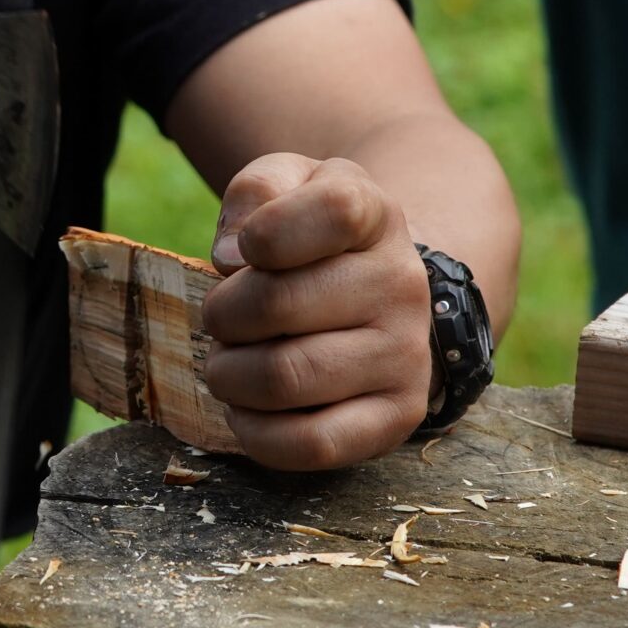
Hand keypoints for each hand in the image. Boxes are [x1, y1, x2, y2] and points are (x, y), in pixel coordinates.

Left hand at [201, 153, 432, 469]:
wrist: (379, 294)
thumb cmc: (311, 237)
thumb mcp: (288, 184)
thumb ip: (255, 191)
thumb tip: (230, 257)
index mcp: (375, 216)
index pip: (333, 210)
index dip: (264, 232)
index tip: (247, 248)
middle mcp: (402, 284)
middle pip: (277, 304)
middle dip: (222, 315)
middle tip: (223, 319)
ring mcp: (405, 355)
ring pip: (284, 378)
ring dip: (230, 374)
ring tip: (233, 361)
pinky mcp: (396, 417)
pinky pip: (311, 444)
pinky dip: (255, 433)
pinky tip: (248, 408)